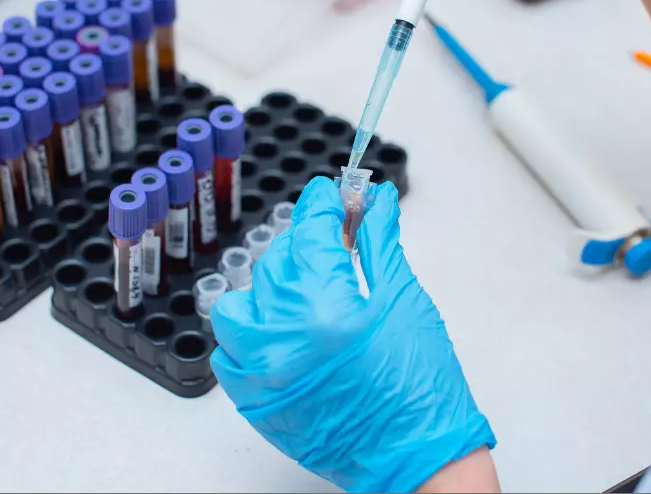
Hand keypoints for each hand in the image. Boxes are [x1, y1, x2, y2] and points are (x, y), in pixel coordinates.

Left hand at [210, 178, 494, 492]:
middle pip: (279, 260)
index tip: (329, 193)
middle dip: (307, 239)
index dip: (322, 204)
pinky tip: (282, 323)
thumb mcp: (404, 300)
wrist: (416, 457)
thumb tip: (375, 203)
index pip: (312, 233)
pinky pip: (230, 349)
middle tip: (334, 234)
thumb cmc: (421, 388)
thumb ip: (379, 243)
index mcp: (327, 310)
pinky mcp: (253, 400)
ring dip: (271, 282)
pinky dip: (251, 328)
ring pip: (241, 301)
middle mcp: (285, 340)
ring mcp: (262, 373)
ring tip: (305, 283)